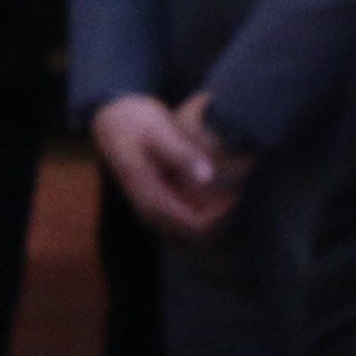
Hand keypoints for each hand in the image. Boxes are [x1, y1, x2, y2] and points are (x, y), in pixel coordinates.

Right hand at [86, 94, 240, 240]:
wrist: (110, 120)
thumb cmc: (134, 121)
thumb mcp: (158, 131)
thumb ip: (182, 154)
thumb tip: (208, 176)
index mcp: (150, 199)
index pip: (196, 226)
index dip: (223, 214)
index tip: (241, 192)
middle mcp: (152, 213)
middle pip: (199, 236)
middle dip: (224, 218)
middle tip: (245, 191)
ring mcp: (157, 212)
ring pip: (197, 231)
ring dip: (218, 217)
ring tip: (237, 190)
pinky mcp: (163, 205)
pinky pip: (192, 219)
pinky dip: (210, 210)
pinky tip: (223, 190)